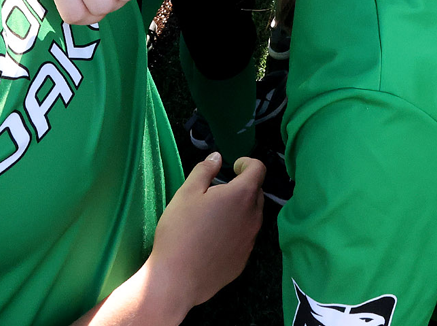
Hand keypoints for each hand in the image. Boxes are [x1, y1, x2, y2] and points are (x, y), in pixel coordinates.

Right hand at [144, 154, 267, 312]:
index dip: (247, 163)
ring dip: (240, 210)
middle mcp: (254, 217)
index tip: (233, 167)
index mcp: (242, 195)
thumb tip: (217, 157)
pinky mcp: (244, 260)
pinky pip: (245, 238)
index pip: (259, 169)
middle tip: (217, 193)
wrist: (177, 279)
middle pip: (257, 193)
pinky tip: (213, 240)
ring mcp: (251, 241)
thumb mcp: (186, 194)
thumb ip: (204, 171)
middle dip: (243, 187)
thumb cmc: (180, 231)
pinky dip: (235, 232)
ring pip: (252, 216)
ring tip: (214, 217)